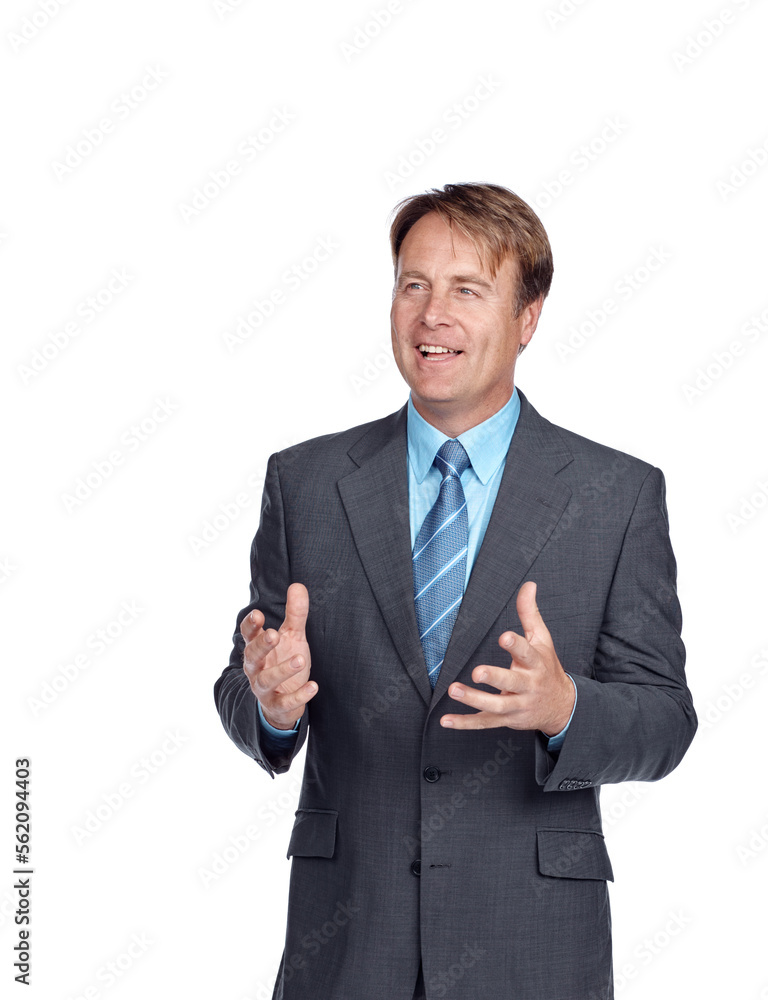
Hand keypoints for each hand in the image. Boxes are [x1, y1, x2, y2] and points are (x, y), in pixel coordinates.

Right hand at [241, 583, 316, 729]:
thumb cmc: (284, 660)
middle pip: (252, 656)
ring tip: (300, 660)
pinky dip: (299, 695)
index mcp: (258, 648)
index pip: (248, 634)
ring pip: (266, 680)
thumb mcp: (292, 636)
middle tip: (273, 634)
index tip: (258, 615)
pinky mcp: (276, 705)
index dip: (250, 625)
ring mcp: (264, 688)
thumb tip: (298, 585)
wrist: (282, 701)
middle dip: (261, 645)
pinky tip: (314, 686)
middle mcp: (256, 667)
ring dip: (282, 670)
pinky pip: (285, 702)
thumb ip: (295, 614)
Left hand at [441, 581, 574, 735]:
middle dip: (495, 678)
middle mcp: (527, 686)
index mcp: (535, 663)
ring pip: (496, 705)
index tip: (504, 637)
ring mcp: (517, 705)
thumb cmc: (547, 667)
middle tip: (477, 672)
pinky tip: (446, 720)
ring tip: (454, 690)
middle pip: (510, 682)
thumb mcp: (543, 640)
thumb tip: (528, 585)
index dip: (516, 646)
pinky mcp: (506, 719)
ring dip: (474, 699)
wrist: (562, 706)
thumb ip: (530, 613)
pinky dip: (465, 723)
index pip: (527, 653)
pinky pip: (484, 723)